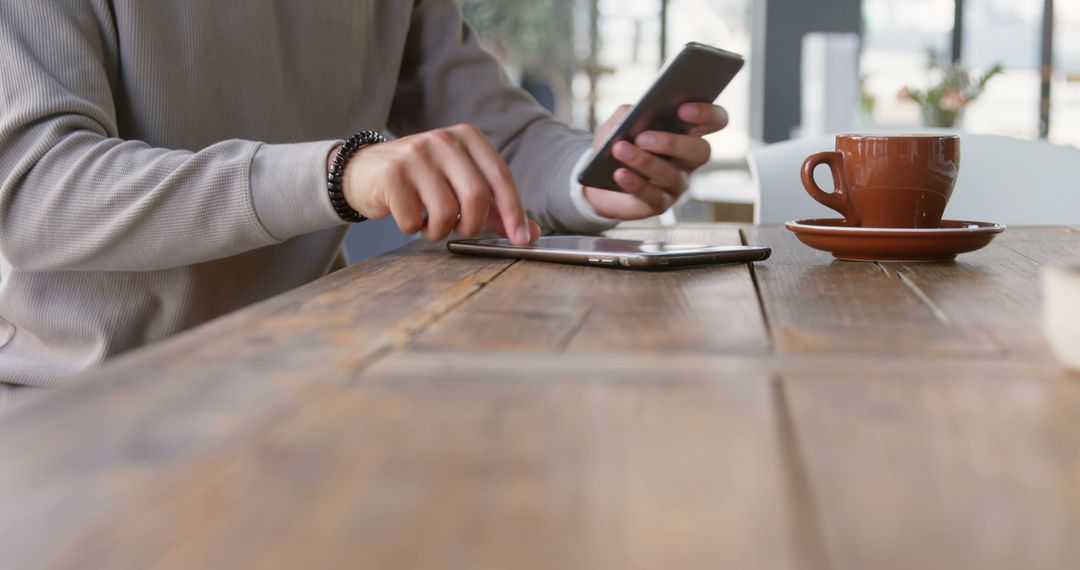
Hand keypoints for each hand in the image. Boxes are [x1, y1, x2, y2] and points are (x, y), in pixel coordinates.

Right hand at [338, 124, 540, 244]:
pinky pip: (414, 220)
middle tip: (460, 230)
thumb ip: (494, 207)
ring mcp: (415, 153)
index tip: (520, 240)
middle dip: (472, 226)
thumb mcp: (460, 184)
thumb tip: (527, 233)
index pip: (500, 178)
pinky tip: (407, 215)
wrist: (365, 171)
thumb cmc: (422, 181)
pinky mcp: (391, 173)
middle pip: (476, 197)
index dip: (513, 212)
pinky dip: (413, 228)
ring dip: (439, 230)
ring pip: (446, 213)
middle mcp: (443, 140)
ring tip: (429, 221)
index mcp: (468, 138)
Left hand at [584, 103, 728, 219]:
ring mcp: (677, 184)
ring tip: (620, 150)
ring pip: (672, 175)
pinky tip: (620, 173)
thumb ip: (631, 113)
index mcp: (688, 132)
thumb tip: (637, 113)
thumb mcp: (620, 122)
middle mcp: (689, 159)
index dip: (707, 114)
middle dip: (673, 143)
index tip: (682, 109)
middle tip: (642, 138)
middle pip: (701, 151)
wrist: (597, 180)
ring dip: (644, 162)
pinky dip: (635, 183)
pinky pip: (653, 196)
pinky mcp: (660, 204)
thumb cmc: (617, 144)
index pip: (715, 121)